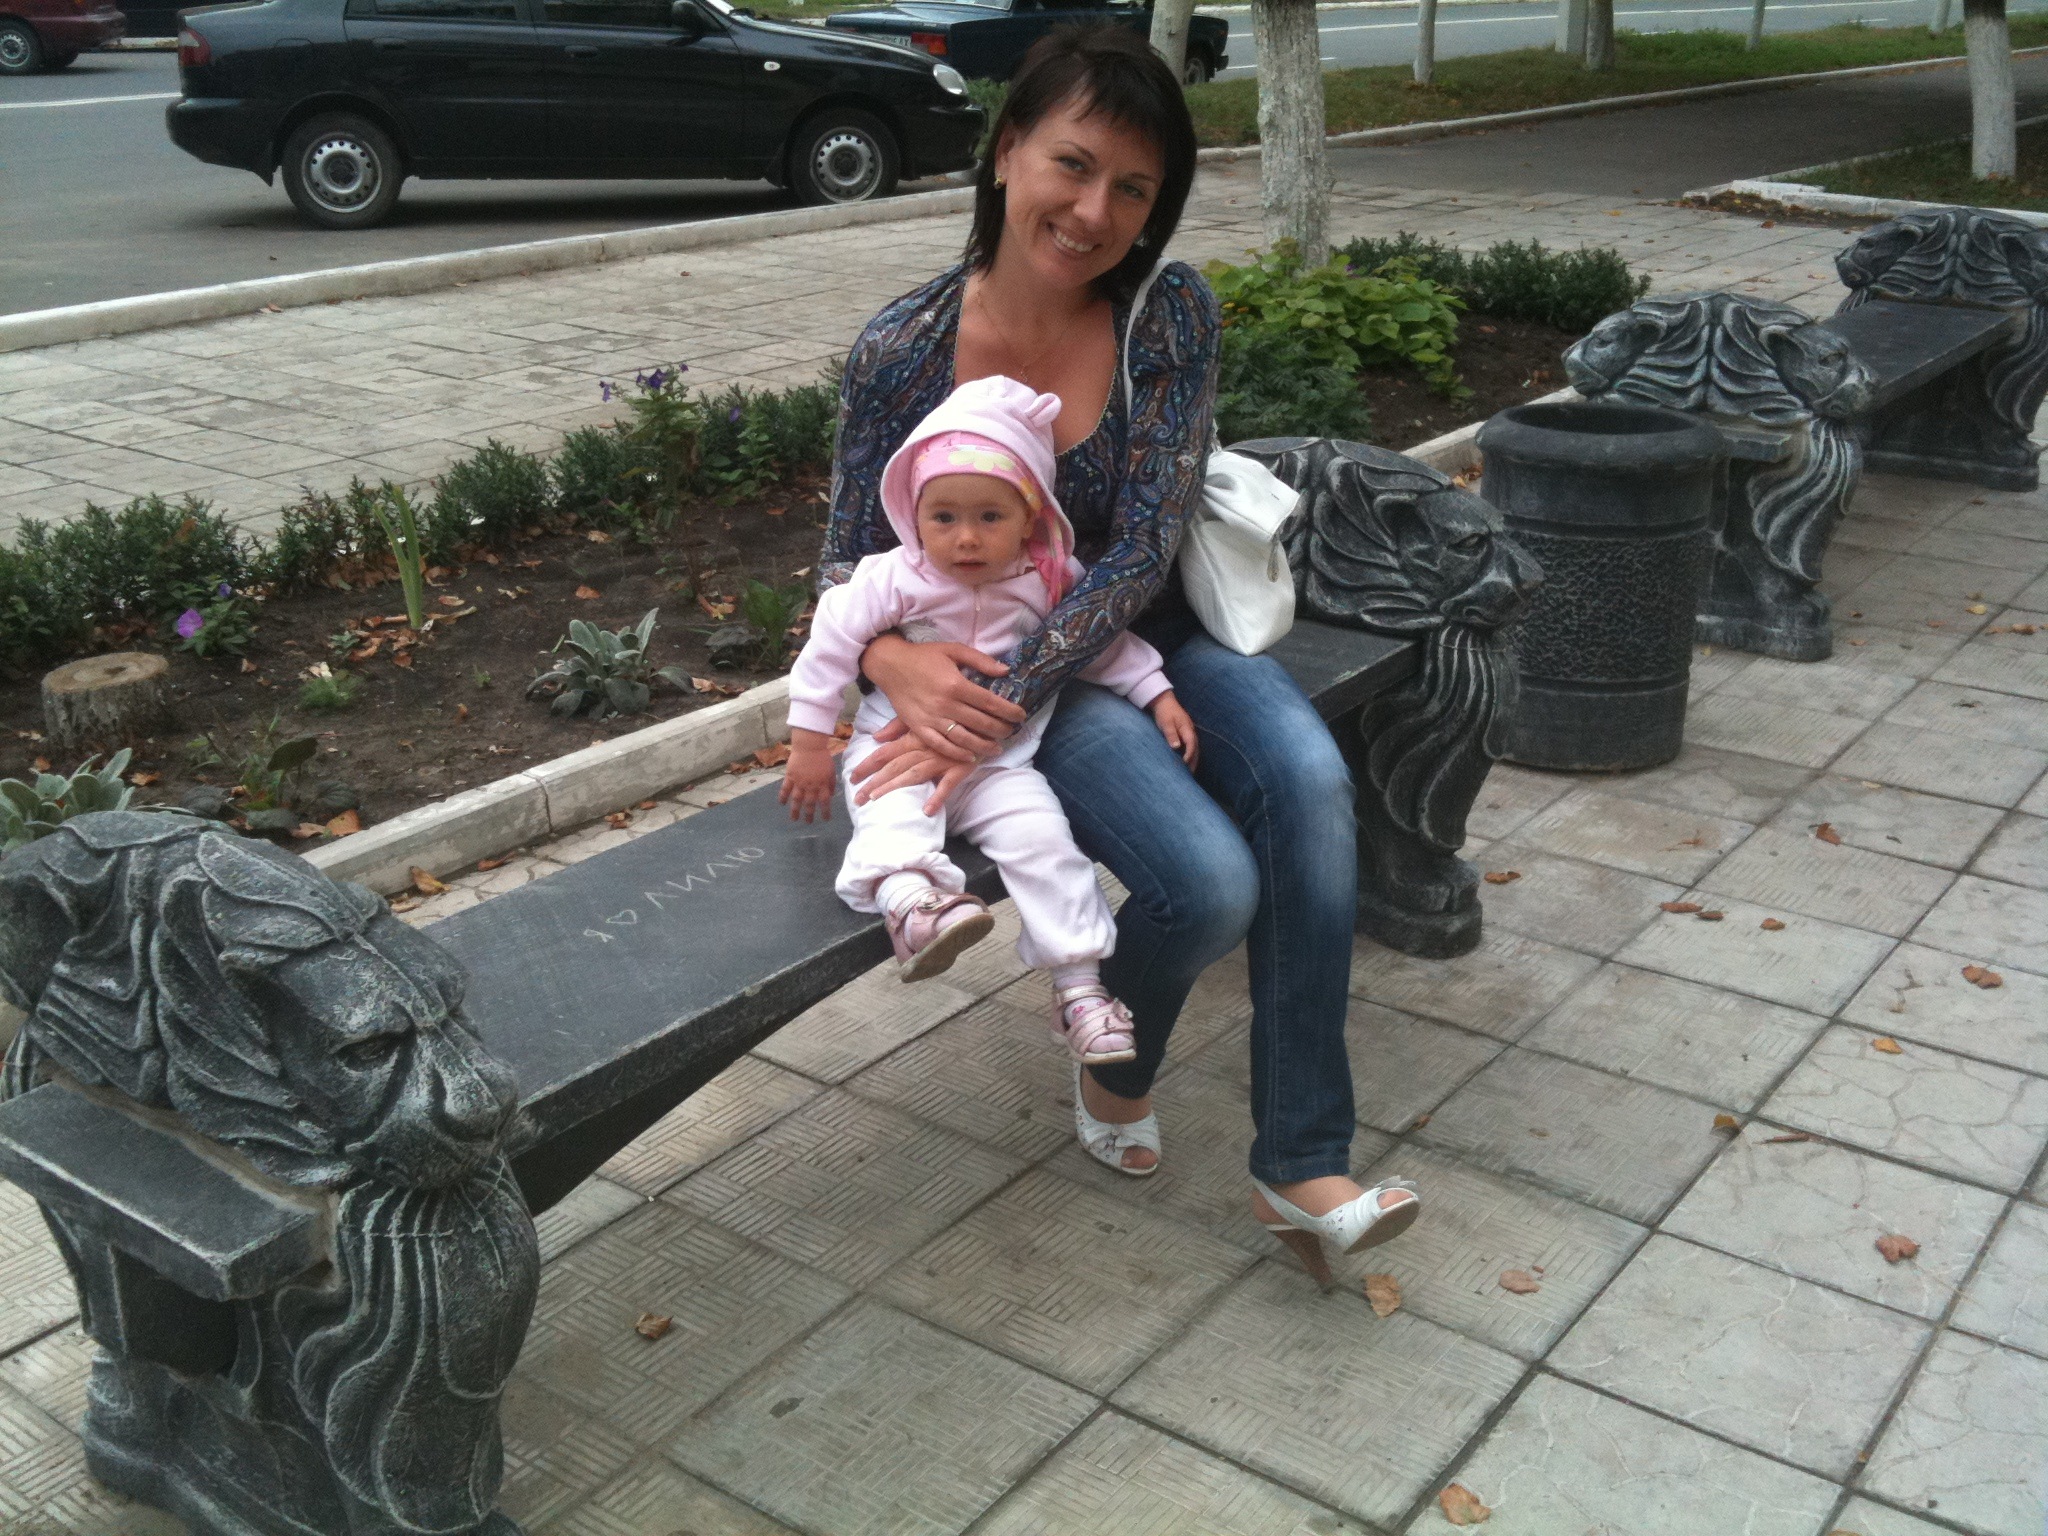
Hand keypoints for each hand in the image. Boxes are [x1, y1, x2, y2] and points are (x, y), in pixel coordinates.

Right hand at [778, 741, 836, 822]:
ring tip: (794, 819)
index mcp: (822, 785)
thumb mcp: (831, 770)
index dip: (825, 812)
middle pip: (809, 804)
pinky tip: (781, 804)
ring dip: (795, 811)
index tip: (825, 820)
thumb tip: (830, 795)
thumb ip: (831, 783)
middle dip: (809, 815)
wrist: (809, 746)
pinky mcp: (790, 777)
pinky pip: (785, 789)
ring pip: (796, 800)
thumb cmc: (822, 757)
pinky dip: (783, 797)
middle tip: (808, 823)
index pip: (825, 802)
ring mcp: (799, 783)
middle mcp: (811, 786)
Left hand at [848, 720, 977, 816]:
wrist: (982, 720)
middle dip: (873, 782)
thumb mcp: (921, 720)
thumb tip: (876, 737)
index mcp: (912, 737)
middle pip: (893, 767)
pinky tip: (927, 810)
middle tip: (856, 799)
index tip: (851, 779)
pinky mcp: (960, 768)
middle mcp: (923, 748)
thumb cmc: (949, 721)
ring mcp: (942, 759)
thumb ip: (897, 727)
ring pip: (914, 774)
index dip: (867, 766)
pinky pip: (948, 784)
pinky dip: (938, 797)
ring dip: (894, 787)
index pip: (884, 753)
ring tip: (876, 799)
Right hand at [861, 633, 1025, 764]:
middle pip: (981, 723)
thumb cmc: (924, 656)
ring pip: (964, 739)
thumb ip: (980, 660)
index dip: (1009, 711)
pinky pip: (941, 745)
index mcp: (955, 684)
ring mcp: (931, 718)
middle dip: (1001, 730)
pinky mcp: (919, 727)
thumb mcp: (953, 650)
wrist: (890, 665)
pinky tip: (971, 756)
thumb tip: (1005, 671)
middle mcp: (945, 704)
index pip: (990, 702)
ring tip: (997, 747)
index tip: (1021, 716)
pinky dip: (957, 754)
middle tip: (1012, 731)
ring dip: (984, 746)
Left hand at [1150, 691, 1198, 768]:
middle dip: (1194, 761)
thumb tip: (1176, 747)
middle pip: (1196, 748)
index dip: (1189, 755)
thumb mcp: (1166, 723)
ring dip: (1193, 759)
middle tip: (1190, 774)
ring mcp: (1189, 731)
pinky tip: (1186, 761)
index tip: (1184, 764)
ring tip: (1190, 772)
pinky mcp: (1185, 732)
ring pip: (1194, 747)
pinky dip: (1190, 754)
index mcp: (1187, 728)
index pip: (1191, 744)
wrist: (1164, 701)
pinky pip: (1190, 745)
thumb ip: (1171, 734)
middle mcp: (1191, 731)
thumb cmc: (1164, 713)